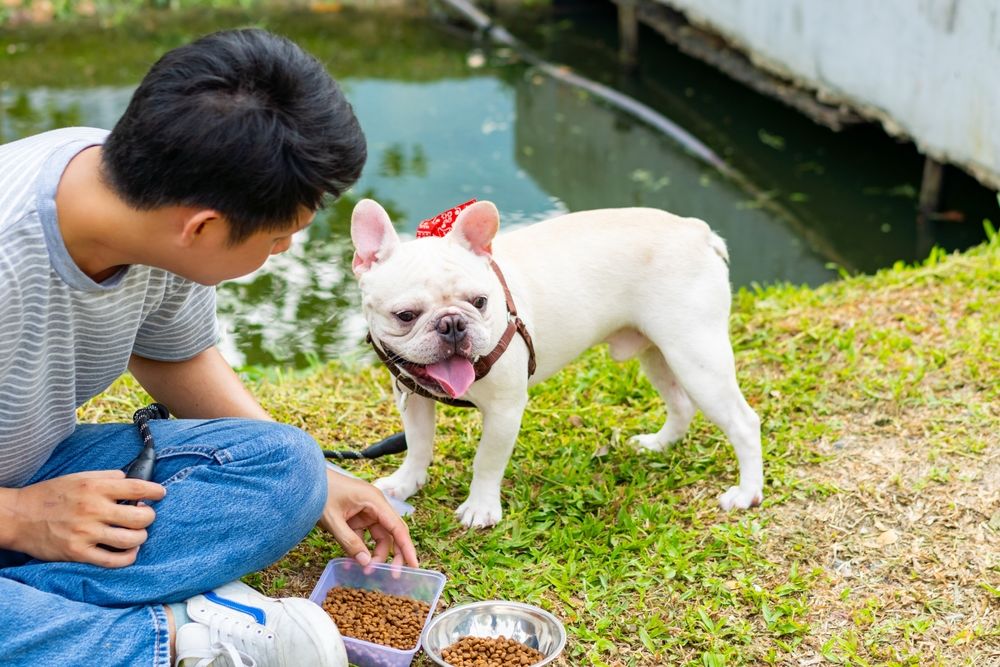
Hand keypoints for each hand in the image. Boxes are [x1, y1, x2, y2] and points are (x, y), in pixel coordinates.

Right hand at [2, 470, 164, 566]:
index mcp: (95, 488)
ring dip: (141, 537)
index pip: (137, 488)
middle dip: (149, 517)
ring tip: (136, 534)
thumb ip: (107, 478)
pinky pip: (113, 561)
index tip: (161, 494)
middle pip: (140, 517)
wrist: (18, 516)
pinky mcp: (77, 553)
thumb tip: (132, 480)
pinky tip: (129, 551)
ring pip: (132, 540)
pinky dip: (128, 557)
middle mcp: (93, 510)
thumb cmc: (51, 495)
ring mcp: (85, 533)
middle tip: (144, 516)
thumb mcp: (79, 477)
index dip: (155, 491)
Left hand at [318, 469, 417, 567]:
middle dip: (392, 555)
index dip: (407, 547)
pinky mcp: (357, 517)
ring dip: (374, 555)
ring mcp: (367, 512)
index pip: (397, 527)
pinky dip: (362, 550)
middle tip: (392, 576)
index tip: (414, 565)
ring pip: (379, 538)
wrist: (304, 480)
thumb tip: (367, 563)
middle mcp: (375, 506)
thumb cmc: (319, 493)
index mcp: (375, 501)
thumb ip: (350, 541)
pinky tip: (352, 563)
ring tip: (364, 572)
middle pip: (392, 534)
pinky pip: (365, 537)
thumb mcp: (333, 520)